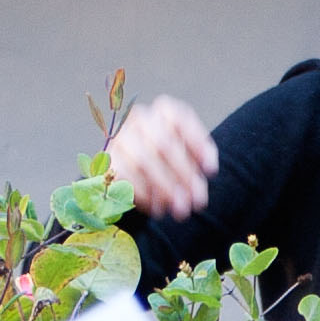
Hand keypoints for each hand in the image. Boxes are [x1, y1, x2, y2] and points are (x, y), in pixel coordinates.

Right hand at [107, 96, 218, 218]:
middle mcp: (140, 119)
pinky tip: (158, 208)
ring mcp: (121, 137)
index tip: (211, 171)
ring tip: (181, 209)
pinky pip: (125, 175)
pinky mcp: (108, 160)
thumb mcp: (187, 158)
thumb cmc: (169, 162)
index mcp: (164, 111)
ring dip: (165, 188)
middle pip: (163, 143)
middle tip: (198, 201)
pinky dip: (145, 194)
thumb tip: (201, 186)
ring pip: (143, 160)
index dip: (197, 144)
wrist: (133, 174)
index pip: (180, 119)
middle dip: (183, 174)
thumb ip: (197, 166)